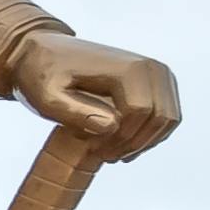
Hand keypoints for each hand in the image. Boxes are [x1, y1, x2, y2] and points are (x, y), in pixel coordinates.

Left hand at [12, 34, 178, 158]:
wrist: (45, 54)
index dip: (120, 139)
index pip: (139, 113)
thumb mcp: (46, 97)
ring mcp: (158, 74)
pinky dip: (148, 134)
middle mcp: (151, 67)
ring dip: (142, 142)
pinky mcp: (158, 82)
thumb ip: (75, 112)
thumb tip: (112, 126)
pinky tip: (120, 143)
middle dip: (132, 143)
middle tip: (103, 155)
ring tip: (110, 151)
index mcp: (128, 69)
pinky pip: (165, 116)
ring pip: (167, 120)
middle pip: (159, 118)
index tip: (94, 150)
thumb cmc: (42, 75)